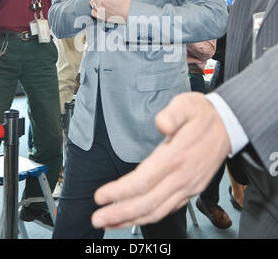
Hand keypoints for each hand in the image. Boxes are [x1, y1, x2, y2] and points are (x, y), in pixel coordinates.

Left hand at [91, 92, 230, 228]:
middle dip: (120, 213)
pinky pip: (169, 209)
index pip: (144, 181)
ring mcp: (189, 186)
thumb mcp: (187, 105)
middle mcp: (183, 176)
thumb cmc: (203, 115)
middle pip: (147, 203)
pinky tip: (136, 217)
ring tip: (111, 222)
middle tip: (98, 218)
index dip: (120, 191)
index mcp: (177, 156)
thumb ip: (173, 114)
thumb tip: (161, 123)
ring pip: (158, 211)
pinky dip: (150, 217)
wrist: (228, 125)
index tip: (101, 196)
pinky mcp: (192, 189)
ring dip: (132, 219)